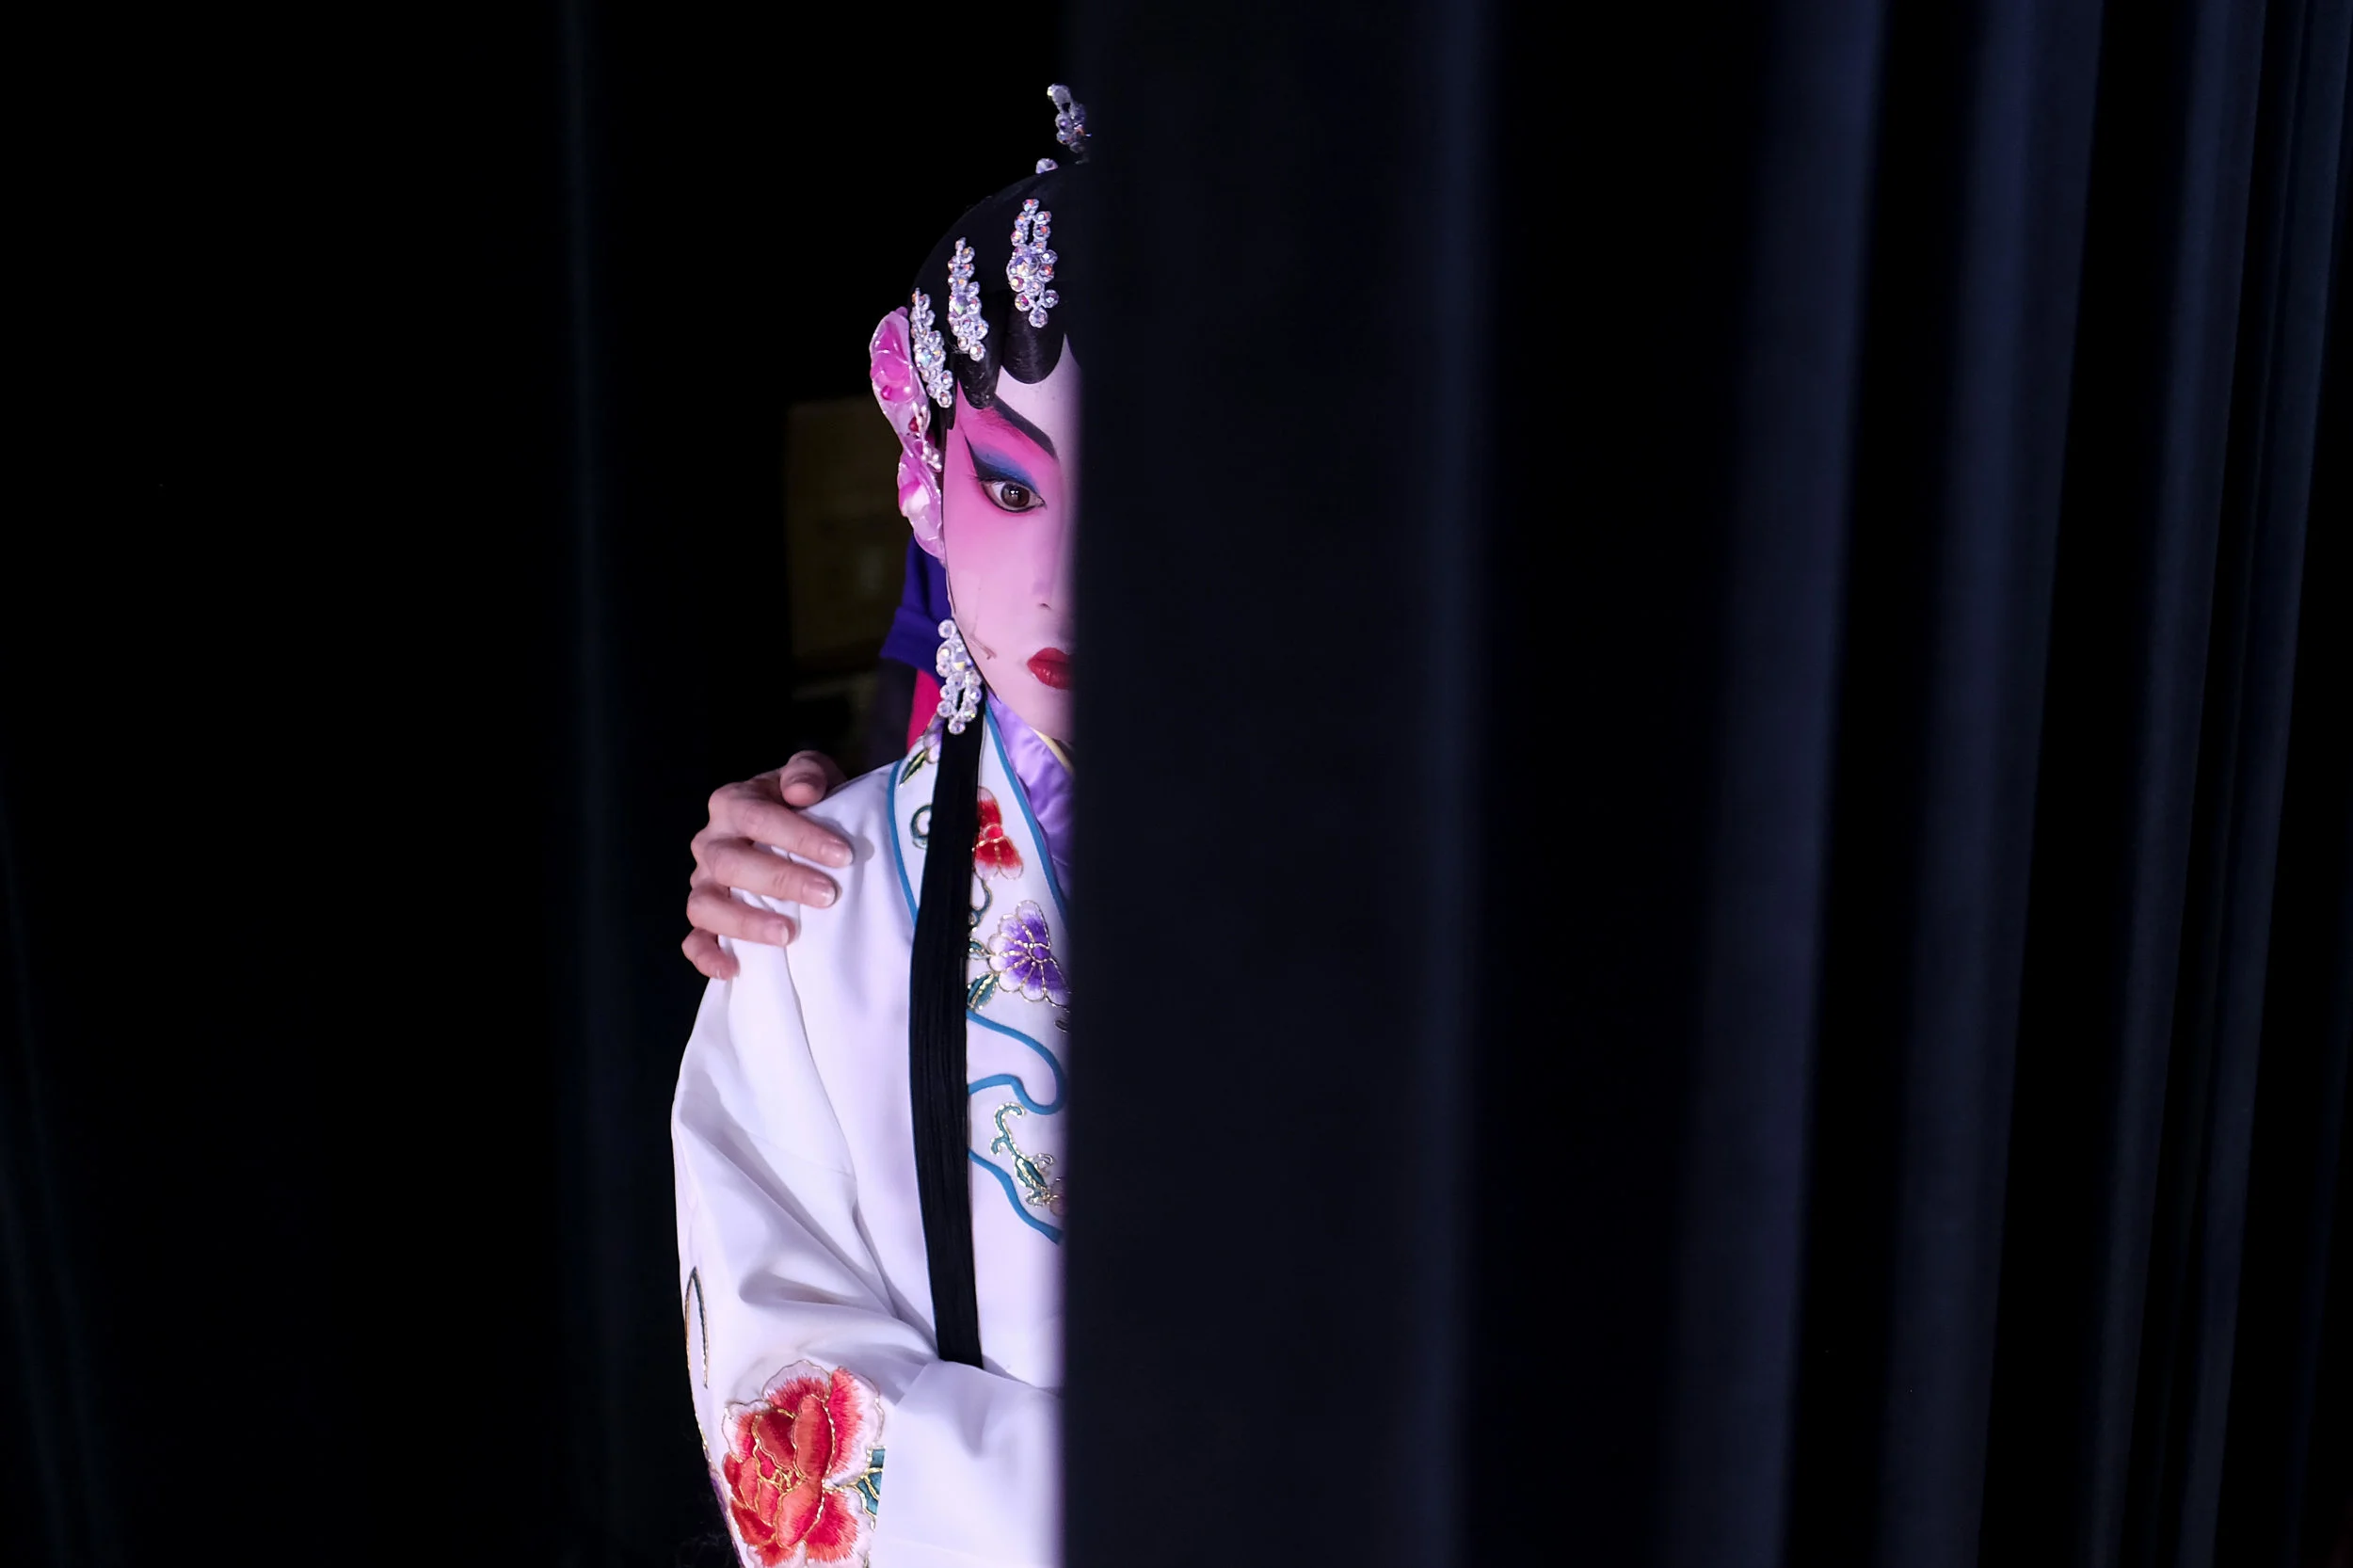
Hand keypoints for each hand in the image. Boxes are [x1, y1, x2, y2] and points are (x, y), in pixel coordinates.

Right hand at [683, 751, 853, 979]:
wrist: (800, 830)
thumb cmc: (807, 804)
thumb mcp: (813, 776)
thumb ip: (807, 772)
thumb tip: (802, 791)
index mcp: (732, 804)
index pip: (757, 817)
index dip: (798, 836)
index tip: (842, 855)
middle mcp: (711, 842)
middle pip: (731, 863)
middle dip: (781, 880)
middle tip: (826, 895)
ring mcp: (703, 882)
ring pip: (705, 904)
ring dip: (745, 922)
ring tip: (788, 935)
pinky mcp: (704, 918)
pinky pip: (694, 940)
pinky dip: (707, 956)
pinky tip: (734, 969)